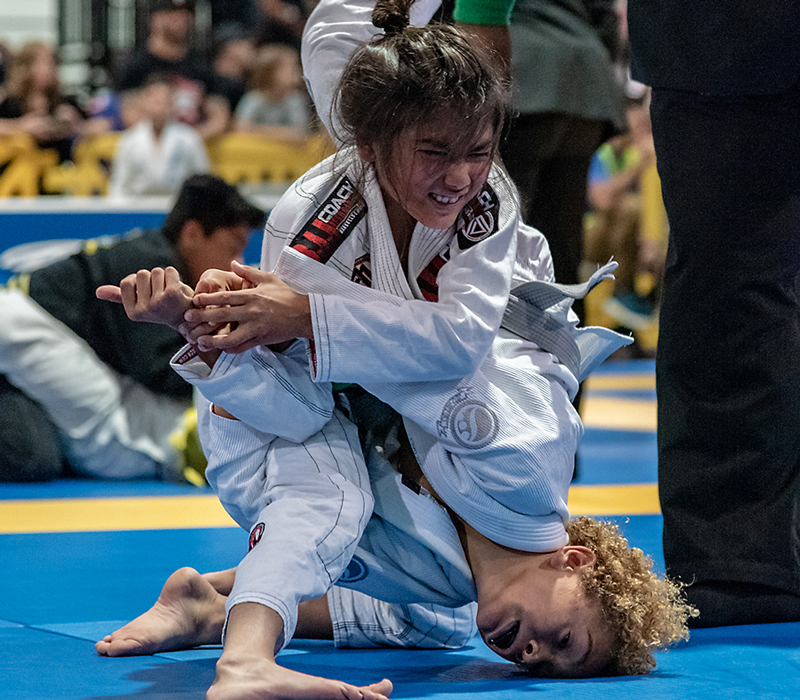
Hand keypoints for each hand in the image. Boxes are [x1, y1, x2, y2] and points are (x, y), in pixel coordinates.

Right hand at [96, 266, 193, 330]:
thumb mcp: (140, 302)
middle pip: (141, 274)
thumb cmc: (163, 308)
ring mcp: (158, 302)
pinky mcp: (173, 294)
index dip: (137, 281)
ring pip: (156, 271)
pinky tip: (179, 288)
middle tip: (162, 293)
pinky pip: (169, 270)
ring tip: (170, 291)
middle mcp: (144, 309)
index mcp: (133, 313)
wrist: (190, 318)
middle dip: (152, 278)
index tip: (148, 292)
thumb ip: (120, 296)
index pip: (127, 281)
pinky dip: (174, 275)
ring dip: (164, 277)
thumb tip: (97, 292)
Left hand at [183, 260, 311, 353]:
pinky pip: (243, 346)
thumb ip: (248, 272)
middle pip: (222, 315)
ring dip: (213, 339)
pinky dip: (231, 349)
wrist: (304, 314)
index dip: (207, 299)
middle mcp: (251, 311)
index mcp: (251, 295)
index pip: (225, 297)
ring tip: (200, 341)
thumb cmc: (286, 294)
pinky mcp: (262, 338)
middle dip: (202, 317)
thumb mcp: (268, 278)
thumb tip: (232, 263)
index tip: (194, 300)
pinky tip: (222, 349)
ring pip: (230, 336)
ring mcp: (256, 327)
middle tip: (187, 319)